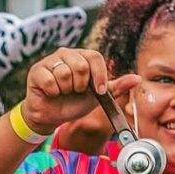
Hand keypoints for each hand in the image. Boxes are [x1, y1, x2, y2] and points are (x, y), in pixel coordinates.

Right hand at [22, 48, 140, 135]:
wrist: (51, 117)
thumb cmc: (73, 104)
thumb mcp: (97, 97)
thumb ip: (116, 87)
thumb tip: (137, 79)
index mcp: (82, 57)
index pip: (95, 57)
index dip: (99, 75)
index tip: (98, 92)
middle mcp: (66, 54)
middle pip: (80, 65)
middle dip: (80, 86)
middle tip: (74, 92)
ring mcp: (50, 61)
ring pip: (64, 73)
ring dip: (65, 90)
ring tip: (62, 92)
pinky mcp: (37, 71)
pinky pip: (49, 81)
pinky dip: (52, 92)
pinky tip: (51, 93)